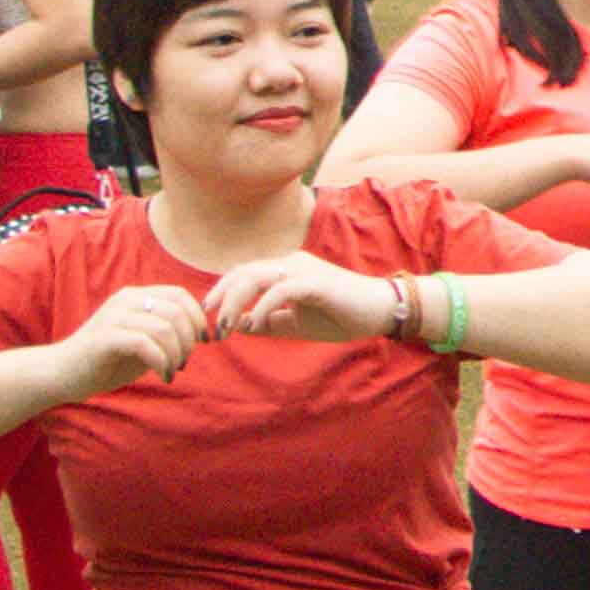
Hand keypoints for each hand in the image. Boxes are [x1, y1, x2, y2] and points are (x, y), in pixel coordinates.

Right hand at [58, 283, 206, 397]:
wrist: (61, 375)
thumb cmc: (105, 361)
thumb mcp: (142, 342)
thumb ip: (165, 333)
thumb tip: (200, 333)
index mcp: (134, 297)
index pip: (179, 294)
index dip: (198, 317)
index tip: (203, 341)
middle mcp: (125, 301)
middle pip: (177, 311)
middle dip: (189, 340)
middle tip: (184, 362)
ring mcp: (114, 317)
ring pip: (165, 327)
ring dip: (177, 353)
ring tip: (173, 371)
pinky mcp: (105, 338)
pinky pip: (146, 344)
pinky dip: (163, 362)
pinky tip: (164, 376)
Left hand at [200, 254, 399, 342]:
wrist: (380, 311)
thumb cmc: (340, 316)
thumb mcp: (296, 323)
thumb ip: (268, 323)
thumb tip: (239, 326)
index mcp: (285, 270)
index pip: (243, 274)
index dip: (222, 293)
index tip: (210, 318)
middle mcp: (290, 263)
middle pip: (242, 272)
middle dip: (221, 298)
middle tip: (212, 325)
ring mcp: (303, 270)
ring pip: (256, 277)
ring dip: (235, 302)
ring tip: (226, 326)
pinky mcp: (315, 283)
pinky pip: (280, 290)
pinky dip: (262, 307)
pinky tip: (254, 325)